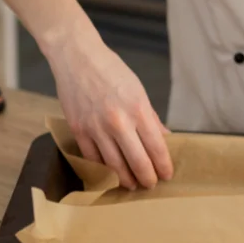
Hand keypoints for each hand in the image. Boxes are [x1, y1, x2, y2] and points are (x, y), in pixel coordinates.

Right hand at [48, 31, 172, 189]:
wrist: (77, 57)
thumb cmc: (110, 70)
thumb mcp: (138, 90)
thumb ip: (151, 118)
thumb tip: (164, 139)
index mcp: (138, 109)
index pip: (156, 147)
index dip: (163, 166)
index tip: (166, 175)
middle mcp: (118, 122)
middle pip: (137, 162)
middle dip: (147, 178)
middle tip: (151, 184)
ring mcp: (96, 128)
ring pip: (114, 166)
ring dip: (125, 179)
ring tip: (132, 184)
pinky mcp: (79, 130)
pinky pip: (93, 159)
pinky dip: (103, 169)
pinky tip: (110, 173)